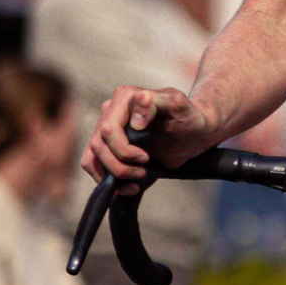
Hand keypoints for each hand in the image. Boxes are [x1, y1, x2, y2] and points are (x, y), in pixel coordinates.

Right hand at [82, 86, 213, 183]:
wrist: (193, 132)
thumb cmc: (188, 116)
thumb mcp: (177, 105)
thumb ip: (155, 103)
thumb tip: (134, 121)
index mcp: (125, 97)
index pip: (109, 130)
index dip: (124, 150)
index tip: (146, 158)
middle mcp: (111, 110)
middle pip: (98, 145)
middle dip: (119, 166)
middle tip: (143, 172)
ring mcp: (105, 128)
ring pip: (92, 158)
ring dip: (112, 175)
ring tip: (135, 182)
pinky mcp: (106, 146)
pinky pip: (93, 165)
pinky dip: (106, 180)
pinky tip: (128, 186)